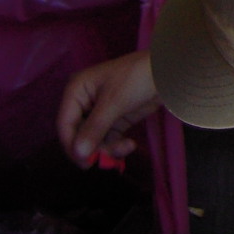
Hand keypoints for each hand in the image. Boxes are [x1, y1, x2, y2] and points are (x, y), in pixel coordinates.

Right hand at [58, 52, 158, 168]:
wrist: (168, 71)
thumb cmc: (136, 78)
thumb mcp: (114, 102)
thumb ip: (94, 128)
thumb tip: (79, 153)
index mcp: (76, 90)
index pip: (65, 123)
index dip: (71, 145)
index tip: (85, 162)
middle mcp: (84, 102)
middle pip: (78, 134)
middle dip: (93, 148)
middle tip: (108, 159)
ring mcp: (99, 112)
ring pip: (93, 140)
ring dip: (107, 149)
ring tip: (126, 147)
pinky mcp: (114, 120)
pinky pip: (107, 139)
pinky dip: (116, 146)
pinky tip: (130, 145)